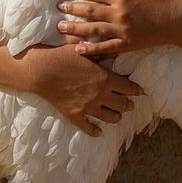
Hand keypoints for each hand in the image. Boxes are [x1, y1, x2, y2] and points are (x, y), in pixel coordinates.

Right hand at [20, 45, 144, 135]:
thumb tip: (110, 49)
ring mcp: (88, 107)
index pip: (128, 87)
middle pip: (123, 104)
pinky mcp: (75, 114)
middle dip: (129, 104)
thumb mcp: (83, 50)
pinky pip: (88, 127)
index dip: (136, 89)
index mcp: (105, 78)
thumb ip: (99, 52)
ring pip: (110, 117)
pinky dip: (94, 131)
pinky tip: (98, 132)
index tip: (140, 91)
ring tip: (117, 116)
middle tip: (130, 104)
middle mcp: (100, 94)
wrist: (41, 70)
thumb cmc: (61, 56)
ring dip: (116, 117)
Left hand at [57, 0, 181, 56]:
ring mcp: (121, 31)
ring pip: (93, 29)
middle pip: (90, 11)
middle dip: (73, 8)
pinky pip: (105, 47)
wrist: (174, 22)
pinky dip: (91, 49)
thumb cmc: (159, 0)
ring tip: (61, 27)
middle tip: (59, 7)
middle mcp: (119, 14)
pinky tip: (78, 49)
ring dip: (75, 28)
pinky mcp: (125, 44)